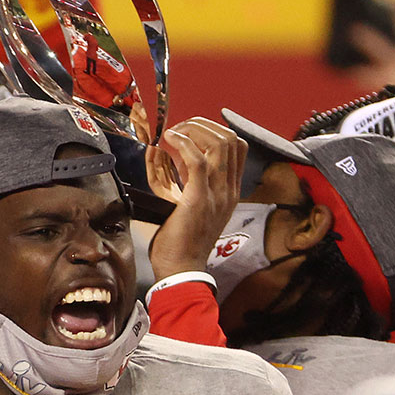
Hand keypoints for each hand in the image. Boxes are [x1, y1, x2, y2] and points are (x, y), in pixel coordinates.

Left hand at [146, 117, 246, 280]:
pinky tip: (168, 140)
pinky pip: (198, 160)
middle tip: (180, 129)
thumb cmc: (178, 241)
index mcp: (228, 191)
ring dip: (194, 130)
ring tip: (173, 133)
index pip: (237, 147)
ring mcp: (217, 194)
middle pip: (231, 139)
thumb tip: (157, 150)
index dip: (213, 131)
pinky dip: (183, 143)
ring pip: (220, 143)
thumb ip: (170, 176)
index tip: (189, 132)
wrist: (180, 270)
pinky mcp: (199, 199)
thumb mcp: (179, 203)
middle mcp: (228, 190)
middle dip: (203, 125)